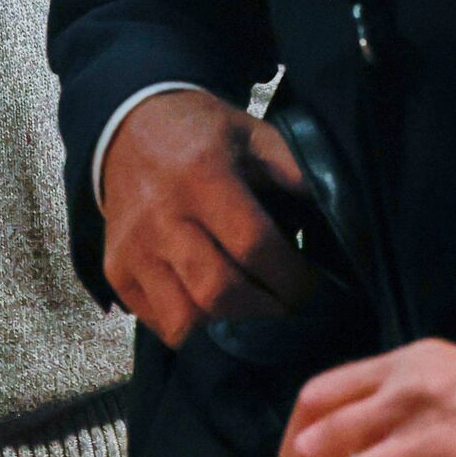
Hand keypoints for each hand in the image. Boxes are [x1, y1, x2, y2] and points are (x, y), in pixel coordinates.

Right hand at [98, 88, 312, 346]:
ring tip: (251, 310)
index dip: (291, 277)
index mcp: (202, 177)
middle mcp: (161, 216)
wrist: (126, 128)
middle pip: (218, 291)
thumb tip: (339, 217)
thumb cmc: (202, 135)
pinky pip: (159, 324)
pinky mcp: (116, 270)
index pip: (254, 246)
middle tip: (285, 306)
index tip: (308, 284)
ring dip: (228, 326)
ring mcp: (133, 248)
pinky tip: (214, 309)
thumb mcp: (252, 134)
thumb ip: (294, 170)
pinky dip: (193, 328)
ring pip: (185, 319)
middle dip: (265, 311)